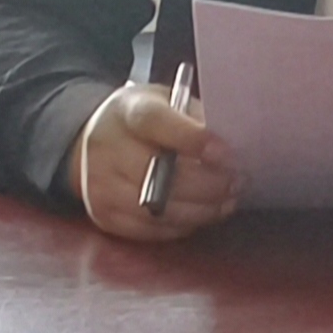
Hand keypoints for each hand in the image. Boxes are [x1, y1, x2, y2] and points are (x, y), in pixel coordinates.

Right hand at [75, 82, 241, 241]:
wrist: (95, 142)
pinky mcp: (104, 216)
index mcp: (127, 111)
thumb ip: (194, 120)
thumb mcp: (168, 102)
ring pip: (158, 208)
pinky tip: (204, 214)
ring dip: (200, 209)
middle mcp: (107, 148)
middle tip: (237, 181)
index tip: (225, 154)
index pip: (154, 123)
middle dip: (207, 183)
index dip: (191, 139)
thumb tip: (229, 149)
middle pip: (159, 173)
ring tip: (227, 200)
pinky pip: (150, 230)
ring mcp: (101, 186)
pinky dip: (183, 224)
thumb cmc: (145, 122)